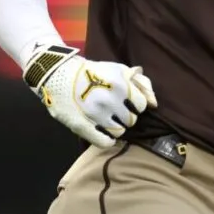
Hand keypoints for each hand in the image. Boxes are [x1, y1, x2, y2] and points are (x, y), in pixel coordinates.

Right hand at [22, 44, 156, 147]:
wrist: (59, 74)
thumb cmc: (93, 72)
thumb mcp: (119, 70)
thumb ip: (141, 84)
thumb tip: (154, 104)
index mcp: (121, 86)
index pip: (140, 106)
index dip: (135, 105)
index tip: (127, 103)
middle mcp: (110, 101)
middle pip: (131, 120)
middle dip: (126, 116)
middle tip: (115, 112)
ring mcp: (96, 115)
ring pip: (119, 132)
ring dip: (116, 127)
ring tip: (108, 120)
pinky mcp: (82, 126)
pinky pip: (104, 142)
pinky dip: (108, 139)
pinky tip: (104, 133)